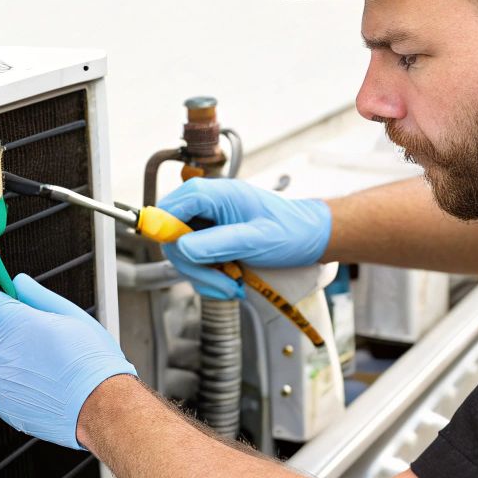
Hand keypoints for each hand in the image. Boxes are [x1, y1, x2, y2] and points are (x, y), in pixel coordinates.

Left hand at [0, 272, 136, 449]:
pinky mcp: (1, 404)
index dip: (1, 301)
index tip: (12, 306)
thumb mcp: (70, 315)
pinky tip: (45, 388)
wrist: (100, 405)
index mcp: (12, 322)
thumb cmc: (90, 360)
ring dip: (15, 362)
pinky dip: (18, 387)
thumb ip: (37, 295)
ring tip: (49, 370)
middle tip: (45, 343)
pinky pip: (3, 388)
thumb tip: (19, 282)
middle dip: (12, 334)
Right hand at [155, 178, 332, 298]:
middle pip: (171, 237)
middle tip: (223, 281)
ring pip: (182, 255)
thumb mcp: (255, 239)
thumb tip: (180, 247)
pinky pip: (195, 263)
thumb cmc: (290, 231)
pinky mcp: (210, 241)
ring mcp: (206, 224)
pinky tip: (231, 282)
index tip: (184, 257)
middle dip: (193, 266)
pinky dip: (209, 278)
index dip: (168, 233)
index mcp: (213, 193)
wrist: (309, 239)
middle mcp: (205, 206)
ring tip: (234, 284)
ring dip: (204, 276)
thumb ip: (216, 242)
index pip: (169, 209)